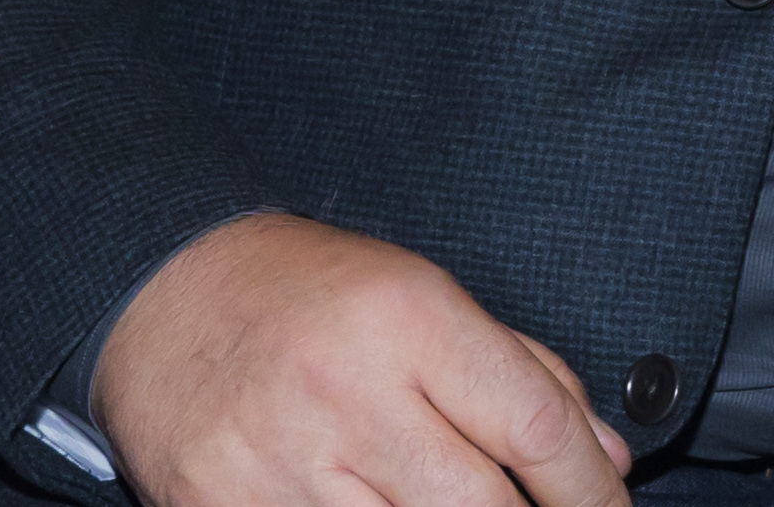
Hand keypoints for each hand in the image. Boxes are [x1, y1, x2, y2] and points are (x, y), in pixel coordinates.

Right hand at [92, 212, 632, 506]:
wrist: (166, 289)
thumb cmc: (311, 294)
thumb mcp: (425, 294)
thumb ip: (525, 371)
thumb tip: (608, 457)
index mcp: (409, 318)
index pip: (534, 424)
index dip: (590, 489)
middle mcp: (349, 391)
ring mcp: (282, 464)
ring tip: (451, 503)